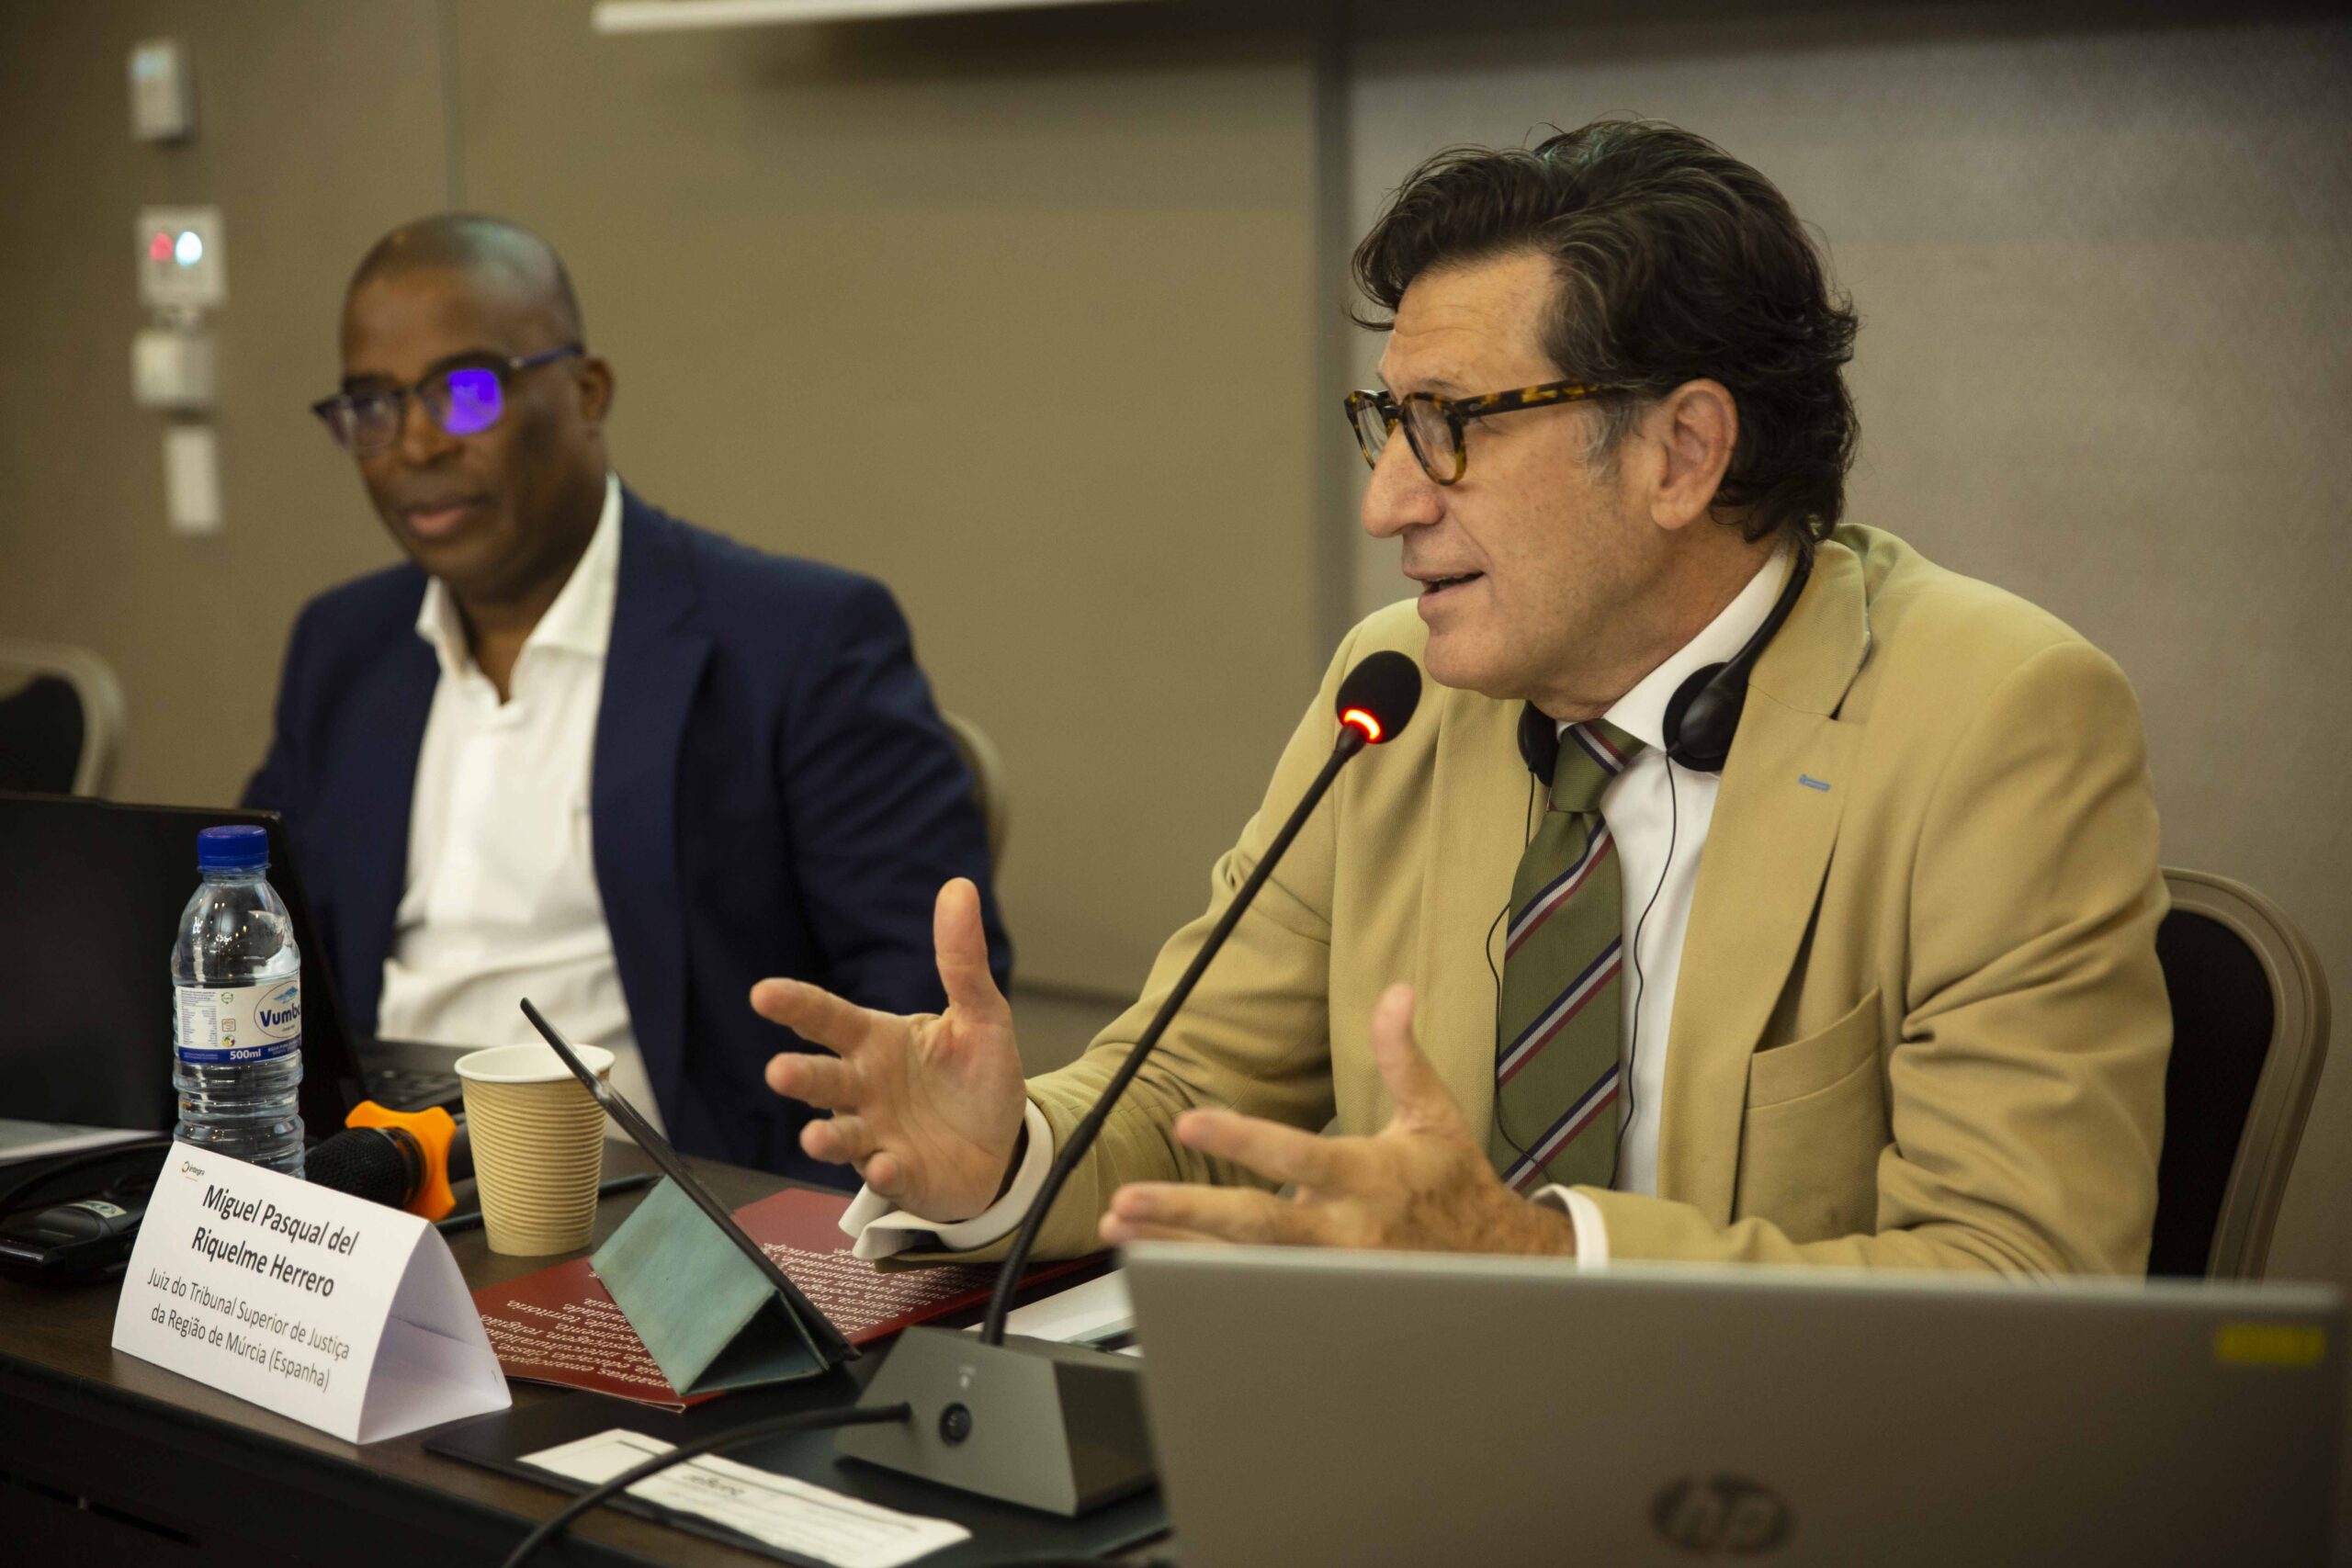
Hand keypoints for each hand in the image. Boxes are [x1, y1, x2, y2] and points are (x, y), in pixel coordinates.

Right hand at [755, 878, 1025, 1222]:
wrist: (1003, 1147)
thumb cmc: (977, 1078)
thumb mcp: (981, 1016)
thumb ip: (962, 961)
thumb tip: (958, 887)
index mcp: (877, 1042)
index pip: (830, 1018)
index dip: (797, 1005)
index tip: (763, 994)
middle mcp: (865, 1088)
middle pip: (823, 1080)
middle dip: (799, 1076)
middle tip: (778, 1071)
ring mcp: (876, 1134)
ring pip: (840, 1134)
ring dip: (825, 1137)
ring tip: (814, 1138)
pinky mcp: (899, 1174)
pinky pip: (884, 1174)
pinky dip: (882, 1171)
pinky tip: (886, 1165)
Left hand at [1098, 984, 1574, 1255]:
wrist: (1496, 1266)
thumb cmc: (1454, 1186)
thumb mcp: (1434, 1115)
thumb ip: (1402, 1056)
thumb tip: (1395, 993)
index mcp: (1369, 1177)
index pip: (1296, 1155)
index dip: (1241, 1139)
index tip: (1187, 1120)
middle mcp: (1344, 1233)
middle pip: (1256, 1225)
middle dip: (1185, 1212)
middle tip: (1125, 1200)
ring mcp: (1329, 1275)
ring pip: (1241, 1266)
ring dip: (1175, 1249)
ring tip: (1119, 1232)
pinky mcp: (1320, 1299)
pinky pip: (1250, 1293)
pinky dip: (1198, 1281)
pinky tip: (1153, 1267)